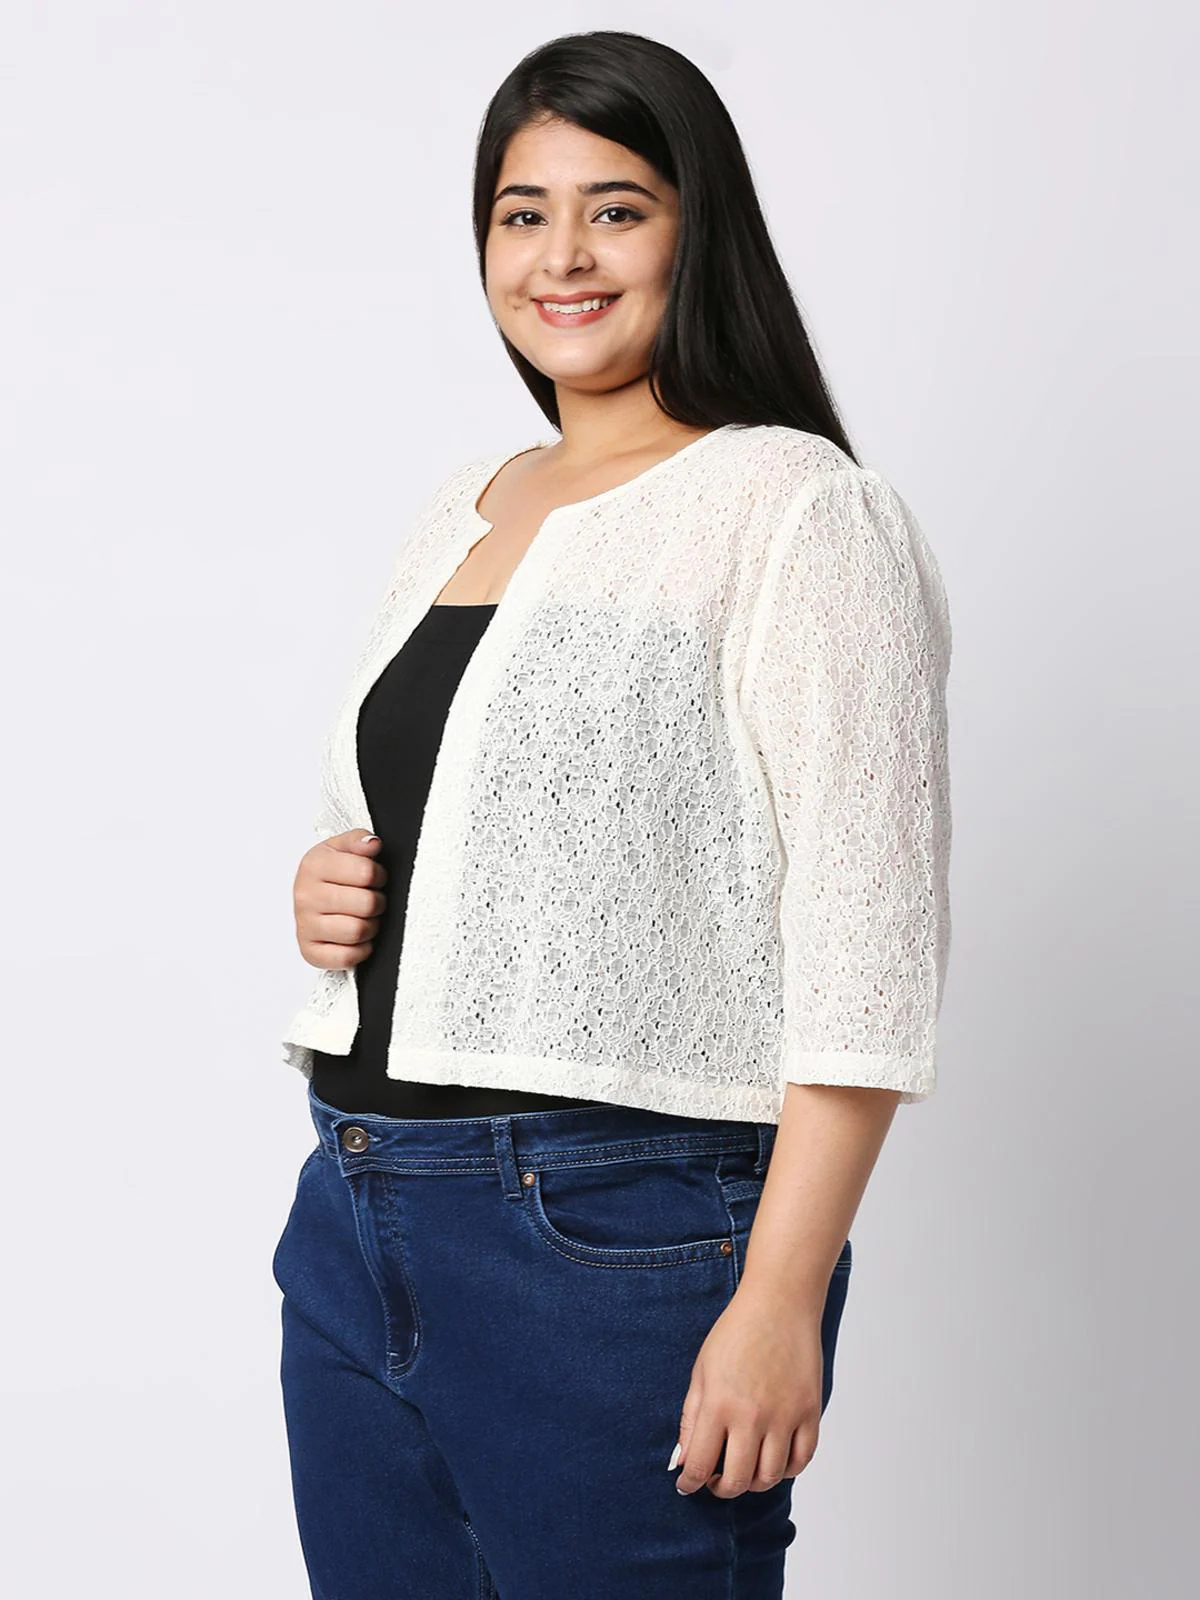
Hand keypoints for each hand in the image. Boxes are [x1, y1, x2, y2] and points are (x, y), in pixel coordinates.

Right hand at [293, 829, 386, 969]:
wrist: (310, 897)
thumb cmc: (331, 873)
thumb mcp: (342, 848)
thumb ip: (359, 840)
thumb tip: (373, 844)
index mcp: (313, 865)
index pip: (366, 872)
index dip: (379, 875)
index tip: (375, 877)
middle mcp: (305, 896)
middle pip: (366, 903)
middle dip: (378, 902)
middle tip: (372, 900)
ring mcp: (305, 926)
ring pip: (358, 931)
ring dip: (371, 926)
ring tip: (365, 917)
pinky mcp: (310, 952)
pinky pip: (347, 957)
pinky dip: (360, 950)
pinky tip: (357, 938)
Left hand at [671, 1281, 823, 1498]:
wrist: (779, 1304)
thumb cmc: (736, 1332)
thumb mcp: (702, 1371)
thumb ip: (691, 1418)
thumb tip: (683, 1459)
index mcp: (718, 1404)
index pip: (698, 1464)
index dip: (689, 1483)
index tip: (687, 1485)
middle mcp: (751, 1416)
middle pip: (736, 1481)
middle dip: (720, 1489)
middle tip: (715, 1481)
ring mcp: (784, 1416)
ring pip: (769, 1477)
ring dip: (753, 1483)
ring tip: (744, 1469)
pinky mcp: (809, 1412)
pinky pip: (800, 1461)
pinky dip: (785, 1470)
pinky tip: (772, 1458)